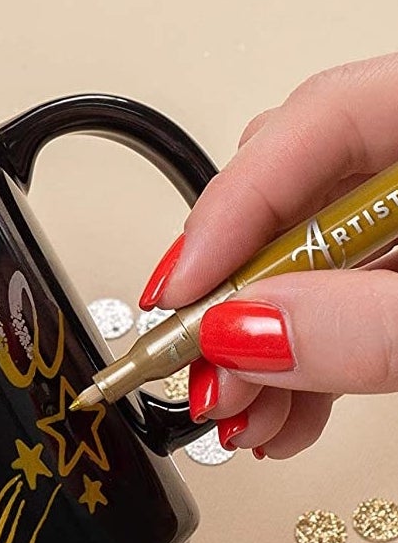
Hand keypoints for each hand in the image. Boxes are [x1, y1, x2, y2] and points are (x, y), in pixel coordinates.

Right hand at [139, 52, 397, 457]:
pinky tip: (281, 417)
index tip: (179, 296)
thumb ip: (363, 326)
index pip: (310, 124)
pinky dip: (304, 368)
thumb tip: (241, 335)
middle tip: (201, 374)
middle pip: (292, 207)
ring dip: (259, 355)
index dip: (228, 210)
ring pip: (305, 270)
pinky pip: (341, 308)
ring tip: (241, 418)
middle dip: (234, 305)